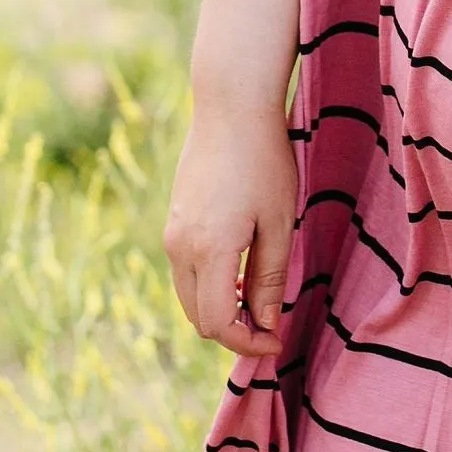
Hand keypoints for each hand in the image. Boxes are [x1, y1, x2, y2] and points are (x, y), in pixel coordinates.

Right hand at [163, 100, 299, 357]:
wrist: (230, 108)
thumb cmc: (264, 161)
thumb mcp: (279, 222)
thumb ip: (270, 278)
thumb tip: (266, 325)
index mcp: (209, 251)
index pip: (218, 324)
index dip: (248, 344)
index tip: (278, 341)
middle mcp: (180, 248)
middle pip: (199, 317)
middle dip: (234, 331)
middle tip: (272, 327)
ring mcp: (172, 235)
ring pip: (190, 297)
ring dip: (221, 308)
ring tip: (259, 297)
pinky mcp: (173, 222)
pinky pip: (186, 272)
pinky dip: (210, 286)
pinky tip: (241, 271)